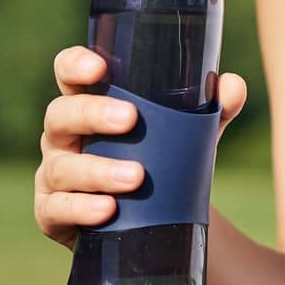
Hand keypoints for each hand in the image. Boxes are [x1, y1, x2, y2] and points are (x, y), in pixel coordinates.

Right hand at [34, 45, 247, 249]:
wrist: (151, 221)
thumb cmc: (161, 158)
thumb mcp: (188, 132)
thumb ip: (213, 108)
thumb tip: (232, 86)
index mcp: (88, 101)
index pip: (68, 72)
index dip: (75, 64)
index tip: (99, 67)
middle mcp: (64, 134)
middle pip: (61, 114)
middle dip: (92, 114)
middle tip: (131, 119)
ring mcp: (54, 174)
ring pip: (62, 167)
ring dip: (97, 171)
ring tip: (136, 177)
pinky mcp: (52, 213)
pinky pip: (58, 209)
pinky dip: (82, 208)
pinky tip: (107, 210)